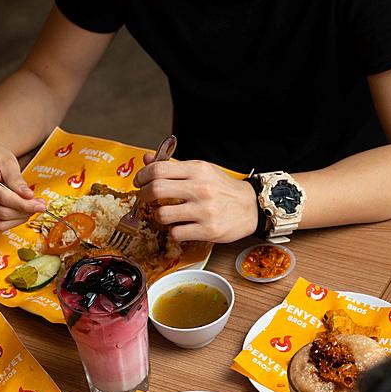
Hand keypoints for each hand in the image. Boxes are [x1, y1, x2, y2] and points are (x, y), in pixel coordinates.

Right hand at [0, 135, 45, 229]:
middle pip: (1, 212)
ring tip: (30, 207)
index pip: (2, 197)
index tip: (40, 205)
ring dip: (18, 218)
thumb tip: (28, 197)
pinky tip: (19, 211)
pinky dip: (11, 221)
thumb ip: (16, 179)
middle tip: (39, 205)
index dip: (24, 204)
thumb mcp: (7, 160)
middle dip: (24, 211)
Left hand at [134, 154, 257, 242]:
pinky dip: (174, 231)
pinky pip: (176, 233)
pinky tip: (181, 226)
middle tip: (144, 198)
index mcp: (198, 170)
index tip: (139, 181)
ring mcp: (204, 210)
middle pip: (156, 190)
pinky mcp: (208, 230)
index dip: (143, 176)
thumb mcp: (201, 171)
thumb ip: (173, 166)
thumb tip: (147, 159)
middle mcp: (200, 188)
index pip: (159, 169)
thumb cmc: (222, 189)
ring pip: (162, 215)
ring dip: (159, 216)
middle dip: (144, 195)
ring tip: (167, 214)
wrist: (250, 207)